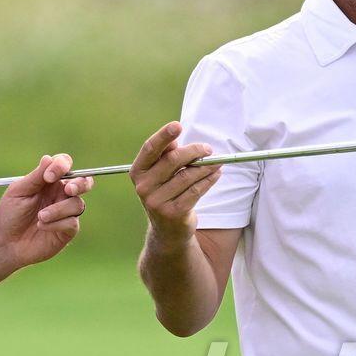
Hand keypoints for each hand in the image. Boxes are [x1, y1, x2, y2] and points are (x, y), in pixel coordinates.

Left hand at [0, 154, 92, 266]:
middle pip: (84, 181)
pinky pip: (72, 222)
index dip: (61, 165)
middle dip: (80, 184)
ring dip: (58, 210)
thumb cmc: (11, 213)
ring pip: (77, 204)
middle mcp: (61, 194)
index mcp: (49, 180)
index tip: (48, 177)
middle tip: (68, 189)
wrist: (7, 241)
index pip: (64, 164)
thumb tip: (49, 158)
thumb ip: (36, 176)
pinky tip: (41, 226)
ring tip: (40, 217)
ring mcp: (66, 212)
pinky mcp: (67, 230)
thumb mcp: (19, 191)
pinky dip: (56, 223)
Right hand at [130, 122, 217, 243]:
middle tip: (208, 149)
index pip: (150, 149)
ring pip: (187, 176)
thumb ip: (165, 156)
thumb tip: (174, 140)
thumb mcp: (160, 174)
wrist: (167, 230)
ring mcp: (157, 201)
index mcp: (138, 172)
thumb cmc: (165, 193)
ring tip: (217, 162)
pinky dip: (208, 180)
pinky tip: (216, 174)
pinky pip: (195, 191)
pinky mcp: (173, 213)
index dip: (163, 135)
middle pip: (172, 161)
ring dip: (206, 167)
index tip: (177, 125)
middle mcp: (143, 186)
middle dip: (193, 152)